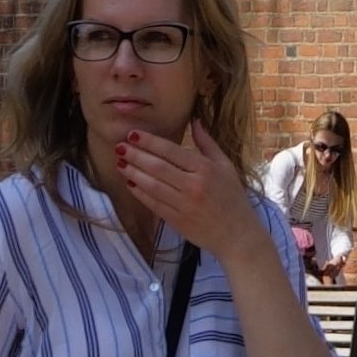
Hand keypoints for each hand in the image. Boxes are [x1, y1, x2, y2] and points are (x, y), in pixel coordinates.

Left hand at [112, 115, 265, 269]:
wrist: (237, 235)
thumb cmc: (233, 197)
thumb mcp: (225, 165)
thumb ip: (207, 143)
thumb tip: (195, 121)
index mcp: (205, 169)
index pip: (171, 151)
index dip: (149, 142)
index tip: (133, 134)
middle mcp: (193, 185)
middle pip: (157, 167)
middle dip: (135, 155)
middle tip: (119, 146)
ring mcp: (184, 205)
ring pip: (152, 186)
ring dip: (133, 173)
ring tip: (120, 163)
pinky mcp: (177, 221)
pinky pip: (154, 204)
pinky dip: (139, 193)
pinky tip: (130, 183)